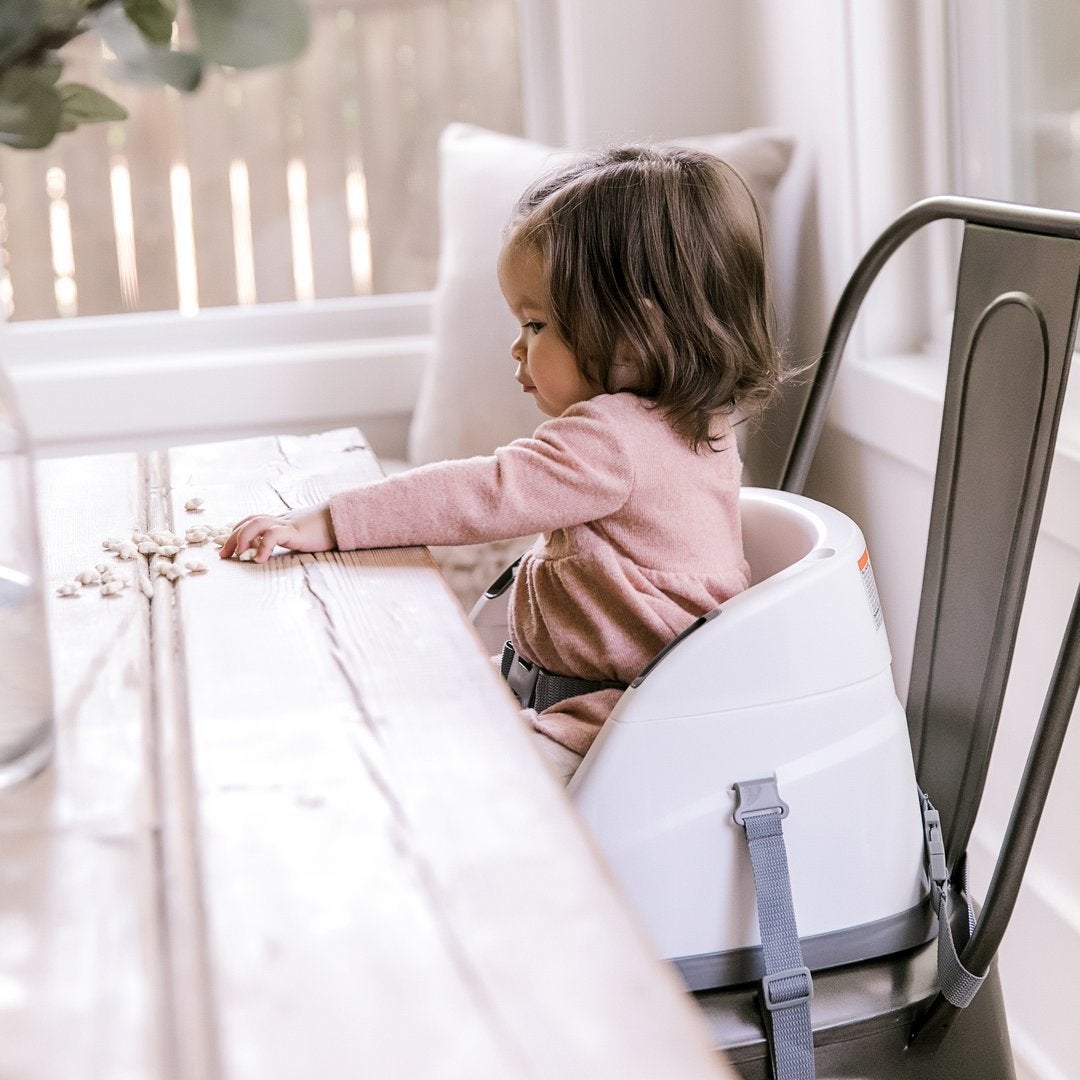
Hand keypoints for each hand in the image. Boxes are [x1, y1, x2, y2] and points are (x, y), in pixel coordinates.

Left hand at [219, 503, 336, 562]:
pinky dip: (263, 546)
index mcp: (282, 520)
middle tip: (223, 555)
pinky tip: (260, 560)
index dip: (237, 530)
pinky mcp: (296, 532)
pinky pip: (274, 535)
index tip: (228, 546)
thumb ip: (291, 538)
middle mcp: (281, 520)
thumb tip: (280, 549)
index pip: (252, 520)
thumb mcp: (304, 534)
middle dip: (232, 537)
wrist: (344, 520)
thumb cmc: (327, 530)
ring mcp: (288, 524)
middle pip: (249, 521)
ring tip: (237, 554)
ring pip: (256, 523)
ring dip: (242, 538)